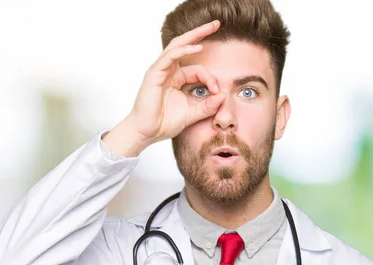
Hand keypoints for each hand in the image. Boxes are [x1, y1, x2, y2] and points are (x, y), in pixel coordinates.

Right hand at [104, 20, 224, 156]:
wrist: (147, 133)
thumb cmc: (165, 123)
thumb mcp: (193, 113)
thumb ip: (208, 105)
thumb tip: (224, 95)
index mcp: (177, 79)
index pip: (198, 70)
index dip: (211, 79)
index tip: (218, 92)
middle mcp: (168, 71)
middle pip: (185, 45)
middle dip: (201, 33)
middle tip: (217, 23)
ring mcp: (160, 70)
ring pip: (178, 46)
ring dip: (195, 35)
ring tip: (211, 27)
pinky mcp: (154, 74)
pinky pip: (169, 57)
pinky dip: (183, 51)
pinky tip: (197, 47)